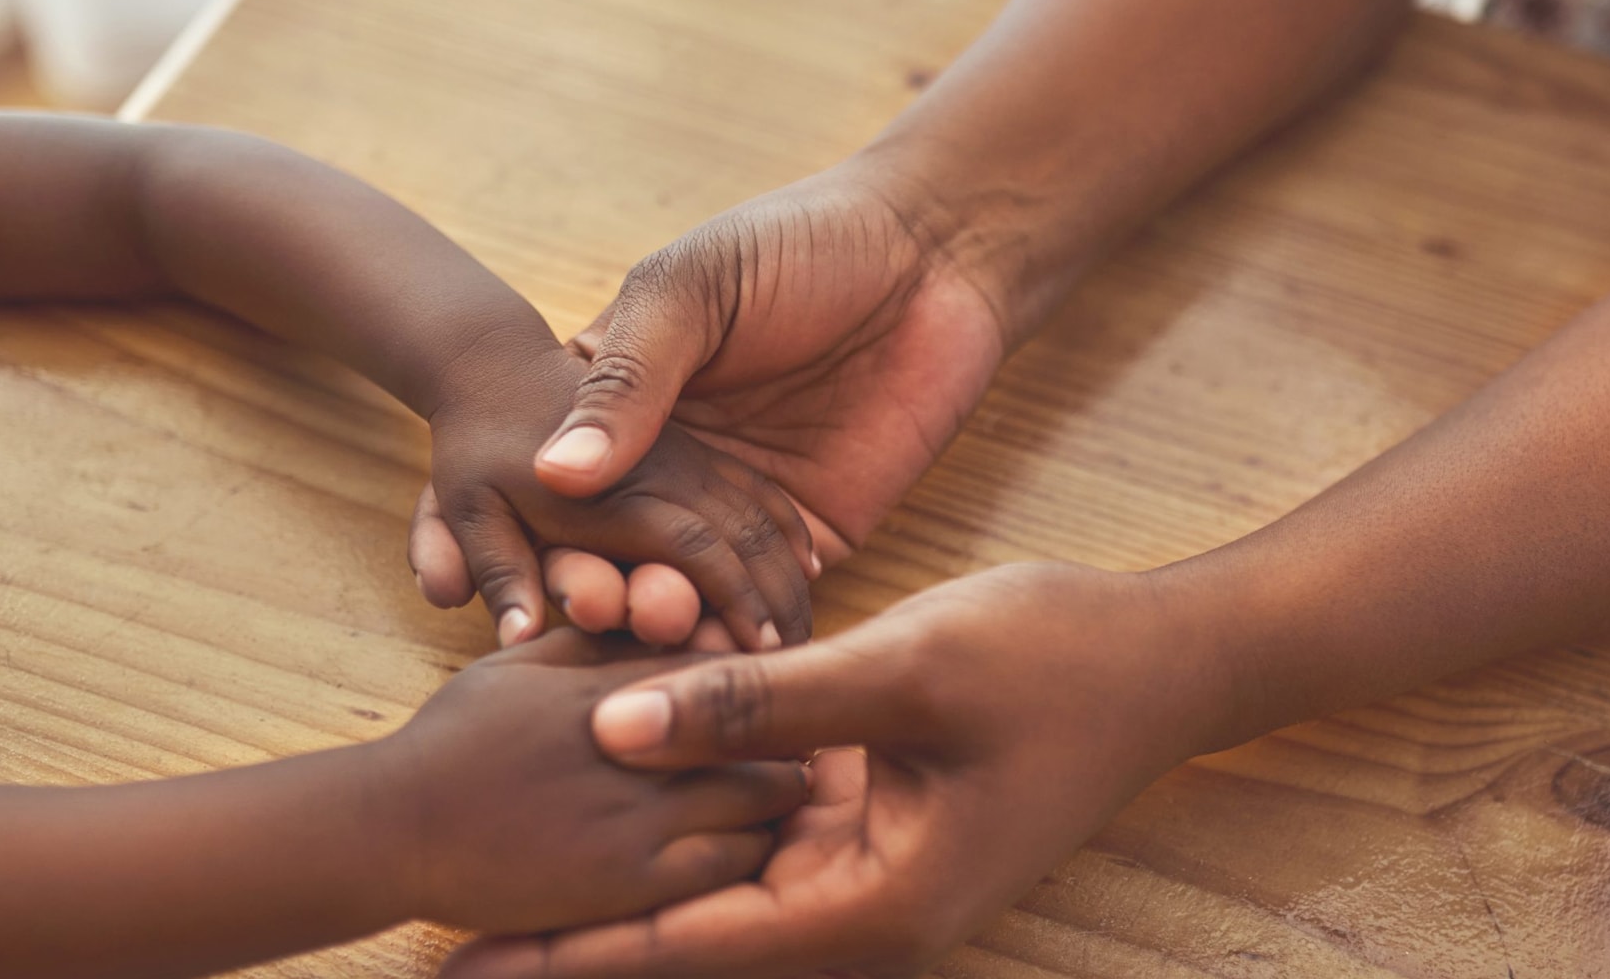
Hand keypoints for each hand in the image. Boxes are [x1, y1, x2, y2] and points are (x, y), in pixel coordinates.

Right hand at [378, 629, 809, 934]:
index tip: (776, 684)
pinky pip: (731, 862)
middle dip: (789, 730)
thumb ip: (588, 638)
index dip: (759, 673)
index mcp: (614, 679)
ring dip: (782, 792)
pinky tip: (751, 846)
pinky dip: (754, 850)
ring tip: (788, 791)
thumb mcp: (518, 662)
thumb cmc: (452, 741)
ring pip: (764, 795)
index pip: (725, 662)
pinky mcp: (633, 880)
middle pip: (761, 723)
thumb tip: (648, 612)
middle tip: (802, 739)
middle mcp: (638, 739)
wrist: (396, 829)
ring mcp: (639, 812)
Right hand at [415, 160, 1011, 638]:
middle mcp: (665, 469)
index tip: (534, 573)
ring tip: (666, 624)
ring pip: (685, 591)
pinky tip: (735, 650)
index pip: (554, 485)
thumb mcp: (694, 290)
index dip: (537, 533)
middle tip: (603, 607)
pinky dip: (747, 634)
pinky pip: (769, 604)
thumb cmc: (797, 242)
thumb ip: (631, 377)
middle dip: (602, 589)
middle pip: (613, 552)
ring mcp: (735, 513)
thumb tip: (553, 473)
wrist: (937, 249)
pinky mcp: (813, 540)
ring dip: (667, 620)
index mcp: (615, 405)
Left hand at [439, 563, 1232, 977]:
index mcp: (872, 902)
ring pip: (716, 884)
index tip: (460, 965)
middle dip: (574, 939)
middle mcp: (862, 905)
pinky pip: (756, 828)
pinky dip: (685, 816)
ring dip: (622, 881)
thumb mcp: (901, 671)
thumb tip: (611, 728)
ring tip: (503, 888)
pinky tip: (615, 792)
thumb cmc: (1053, 662)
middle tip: (447, 942)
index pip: (687, 947)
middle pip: (688, 936)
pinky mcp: (871, 815)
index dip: (570, 958)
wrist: (1162, 661)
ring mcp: (868, 864)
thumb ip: (756, 703)